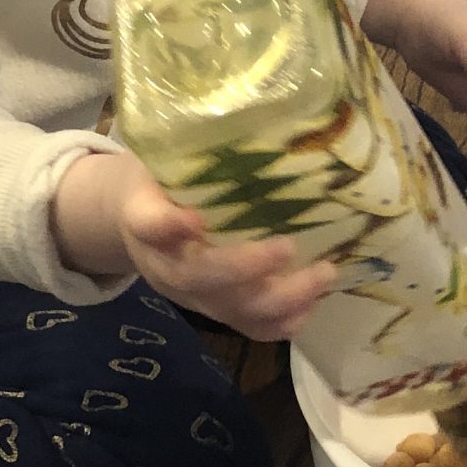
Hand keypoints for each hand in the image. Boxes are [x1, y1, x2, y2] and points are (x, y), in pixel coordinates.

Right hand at [52, 152, 338, 340]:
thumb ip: (189, 157)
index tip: (193, 218)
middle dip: (245, 267)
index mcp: (144, 222)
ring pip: (232, 310)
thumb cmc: (162, 185)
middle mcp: (166, 267)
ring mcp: (195, 296)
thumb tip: (243, 137)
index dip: (168, 225)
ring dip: (281, 298)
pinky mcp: (220, 312)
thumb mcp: (162, 163)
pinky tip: (315, 299)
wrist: (142, 225)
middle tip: (287, 246)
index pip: (149, 224)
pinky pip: (252, 328)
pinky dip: (286, 320)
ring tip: (324, 272)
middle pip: (199, 278)